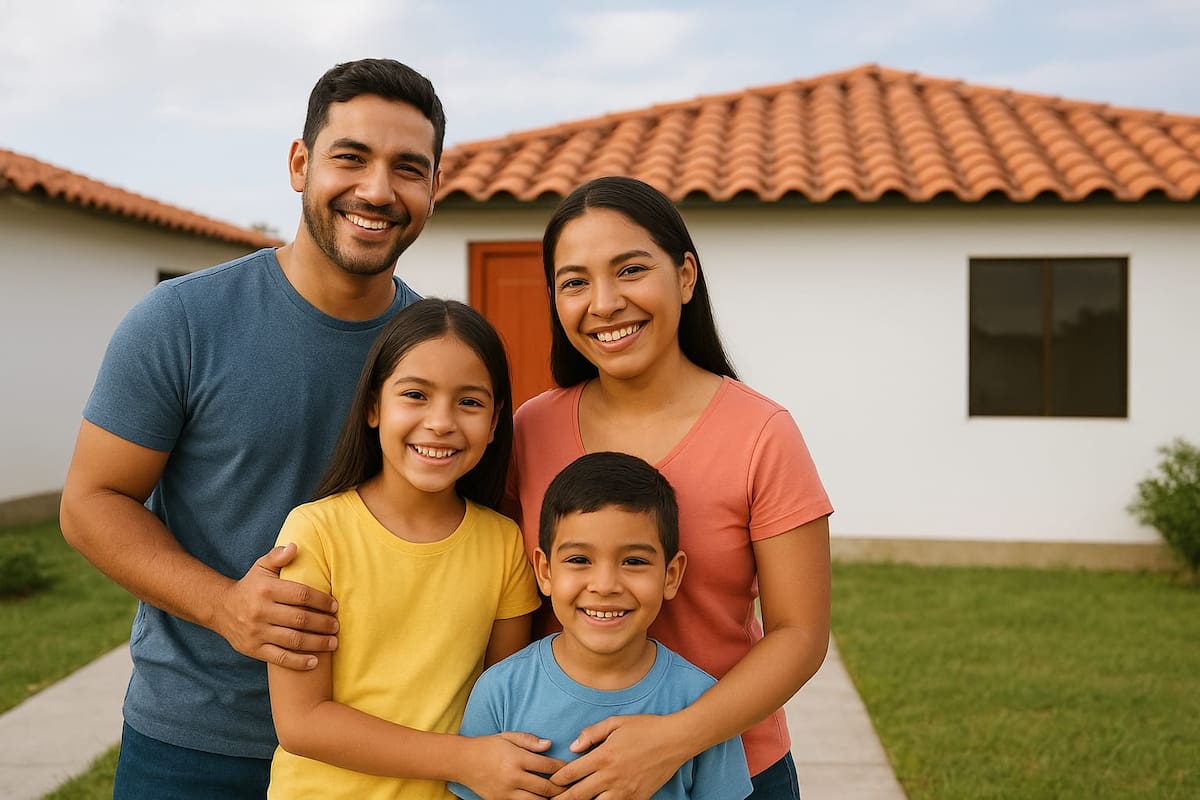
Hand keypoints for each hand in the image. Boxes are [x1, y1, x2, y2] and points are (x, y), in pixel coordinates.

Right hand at [215, 543, 338, 669]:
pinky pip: (280, 658)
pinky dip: (298, 662)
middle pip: (300, 619)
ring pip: (293, 640)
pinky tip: (315, 662)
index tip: (334, 605)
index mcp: (267, 590)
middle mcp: (261, 611)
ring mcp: (257, 632)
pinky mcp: (254, 649)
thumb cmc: (251, 586)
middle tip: (337, 625)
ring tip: (334, 642)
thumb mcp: (261, 567)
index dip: (321, 601)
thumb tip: (295, 546)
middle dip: (323, 624)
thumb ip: (278, 556)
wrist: (221, 608)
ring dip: (317, 643)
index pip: (301, 595)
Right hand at [458, 732, 565, 799]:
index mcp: (517, 758)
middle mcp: (513, 777)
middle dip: (561, 789)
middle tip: (572, 787)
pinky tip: (541, 799)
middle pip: (545, 788)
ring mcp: (506, 793)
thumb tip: (549, 744)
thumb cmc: (487, 746)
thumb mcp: (507, 736)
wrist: (461, 761)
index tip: (572, 769)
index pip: (548, 766)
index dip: (563, 768)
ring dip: (549, 799)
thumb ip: (529, 740)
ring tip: (559, 796)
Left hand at [551, 715, 685, 799]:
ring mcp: (625, 790)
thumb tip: (572, 747)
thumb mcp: (616, 722)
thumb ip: (591, 733)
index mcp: (604, 756)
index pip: (571, 773)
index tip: (550, 783)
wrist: (676, 740)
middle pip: (578, 795)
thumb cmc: (646, 727)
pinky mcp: (637, 798)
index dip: (556, 780)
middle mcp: (611, 776)